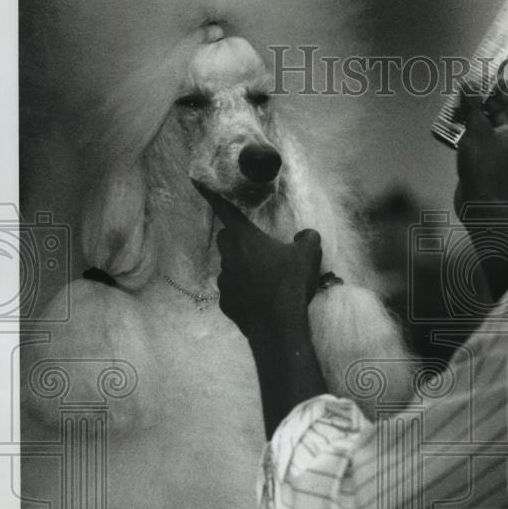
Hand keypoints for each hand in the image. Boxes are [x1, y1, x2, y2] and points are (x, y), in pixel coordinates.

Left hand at [194, 182, 322, 338]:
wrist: (278, 327)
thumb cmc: (290, 284)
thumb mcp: (309, 255)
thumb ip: (308, 237)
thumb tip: (305, 235)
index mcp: (245, 239)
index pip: (225, 210)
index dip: (212, 195)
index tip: (198, 182)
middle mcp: (229, 258)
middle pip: (225, 239)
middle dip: (236, 237)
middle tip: (256, 244)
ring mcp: (225, 282)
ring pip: (228, 267)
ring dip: (241, 267)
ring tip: (264, 278)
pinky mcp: (226, 304)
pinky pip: (232, 292)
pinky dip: (242, 292)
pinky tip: (260, 300)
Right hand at [454, 78, 507, 210]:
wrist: (480, 205)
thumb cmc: (484, 166)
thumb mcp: (477, 131)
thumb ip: (473, 105)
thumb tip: (470, 82)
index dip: (501, 85)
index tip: (484, 77)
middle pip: (500, 110)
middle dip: (482, 99)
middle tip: (465, 89)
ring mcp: (499, 150)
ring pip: (486, 124)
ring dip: (472, 114)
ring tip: (455, 106)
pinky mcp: (485, 160)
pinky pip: (478, 138)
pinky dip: (467, 131)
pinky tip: (451, 126)